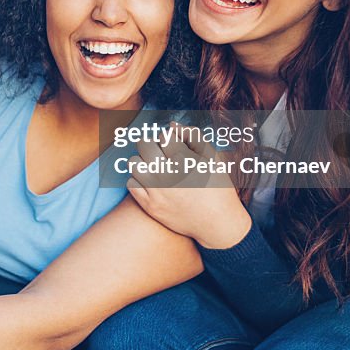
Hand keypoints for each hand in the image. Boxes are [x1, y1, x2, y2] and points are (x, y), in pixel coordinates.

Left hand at [128, 123, 251, 249]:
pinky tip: (151, 182)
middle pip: (144, 144)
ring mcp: (157, 191)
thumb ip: (193, 136)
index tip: (176, 149)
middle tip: (162, 154)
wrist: (218, 223)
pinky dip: (139, 180)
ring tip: (155, 167)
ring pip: (133, 162)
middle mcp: (167, 174)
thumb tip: (172, 125)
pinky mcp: (150, 206)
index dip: (170, 140)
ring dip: (143, 161)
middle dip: (153, 145)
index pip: (164, 136)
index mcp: (184, 160)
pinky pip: (131, 184)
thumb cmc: (218, 187)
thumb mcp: (213, 157)